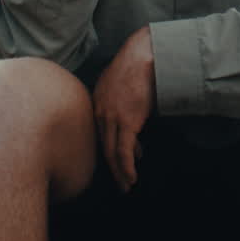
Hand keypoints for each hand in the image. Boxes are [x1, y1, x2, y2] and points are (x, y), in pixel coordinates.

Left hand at [93, 25, 156, 192]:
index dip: (110, 149)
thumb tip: (134, 120)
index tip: (118, 161)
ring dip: (120, 171)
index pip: (100, 132)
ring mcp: (112, 118)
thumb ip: (123, 102)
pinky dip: (127, 167)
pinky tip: (131, 177)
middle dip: (111, 167)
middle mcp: (99, 112)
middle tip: (119, 182)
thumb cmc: (137, 64)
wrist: (143, 55)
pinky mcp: (127, 122)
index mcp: (97, 101)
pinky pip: (124, 151)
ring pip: (111, 152)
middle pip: (102, 146)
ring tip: (126, 185)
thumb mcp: (123, 84)